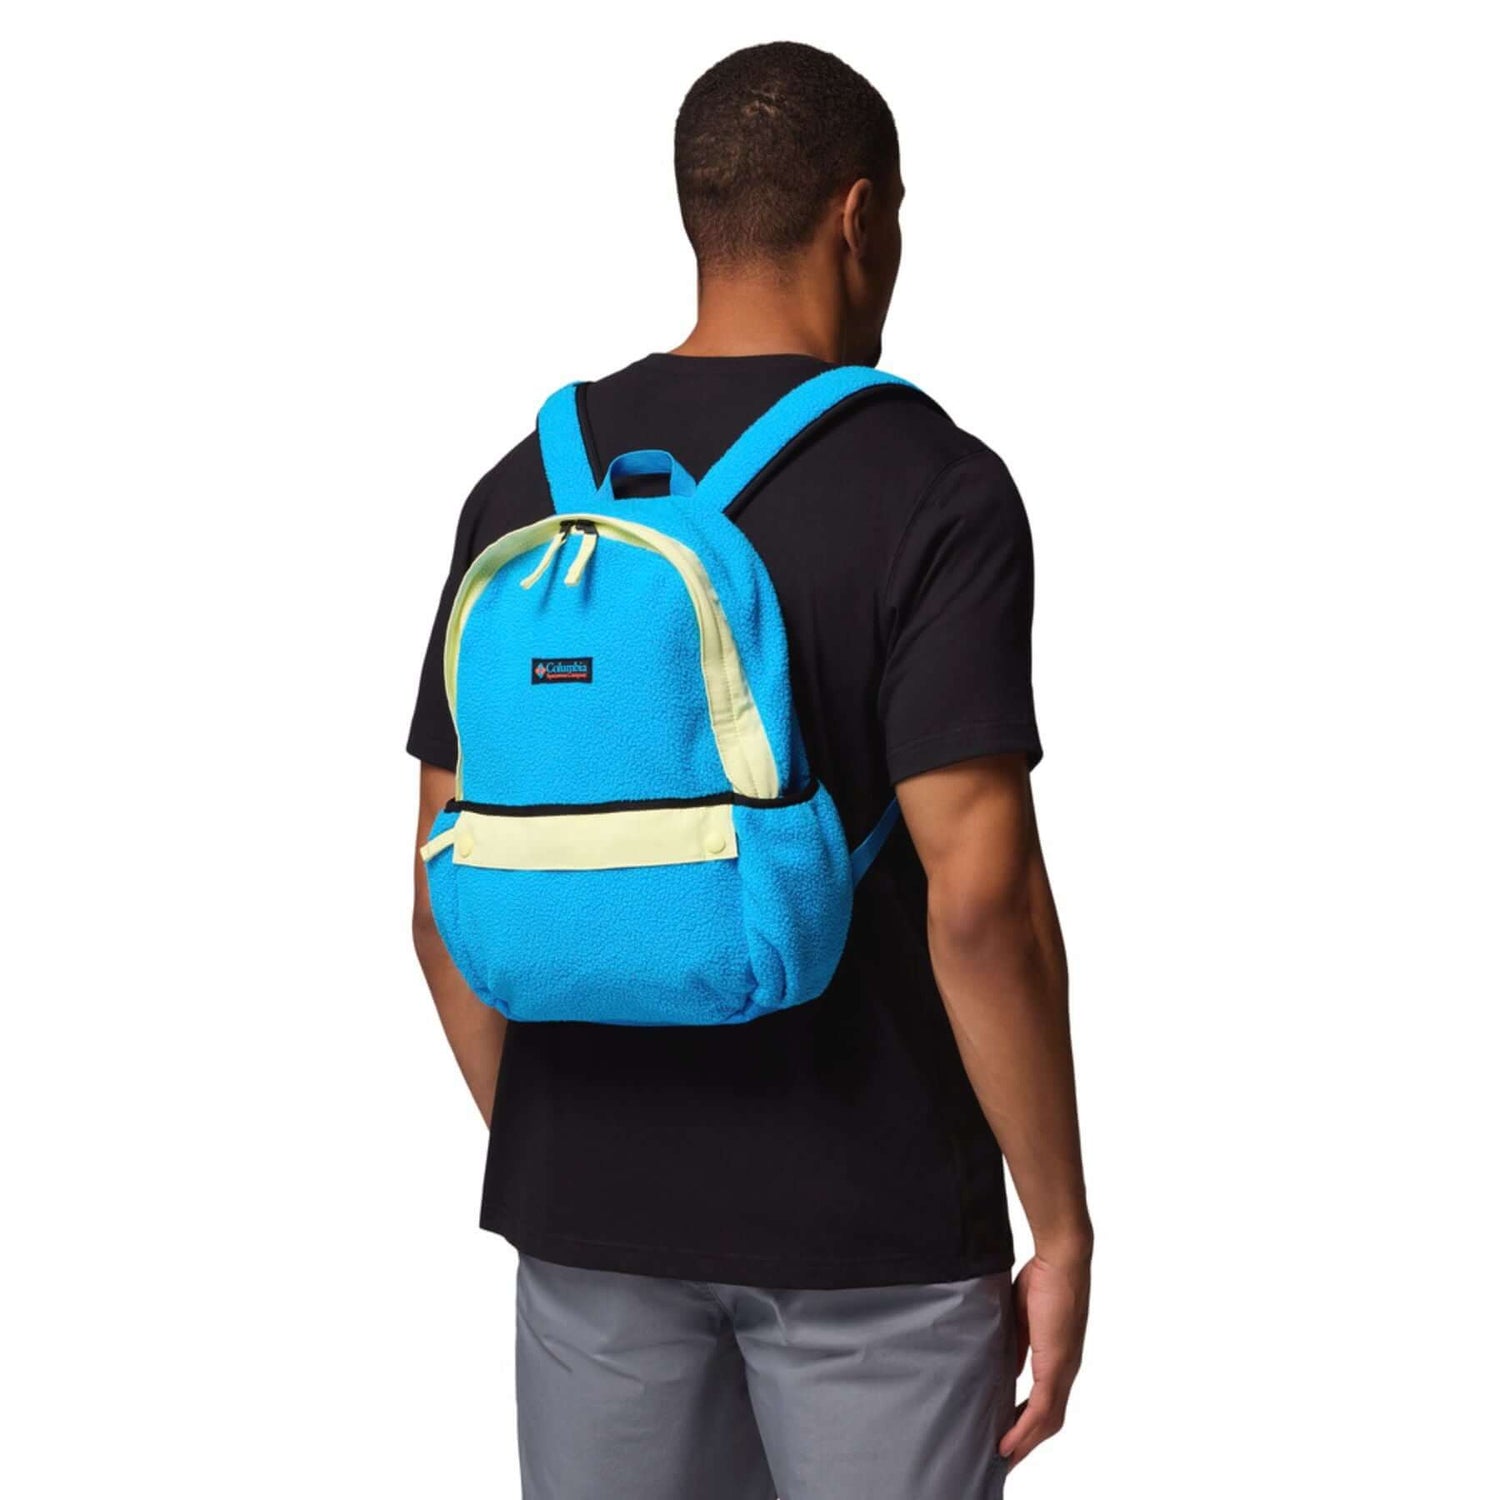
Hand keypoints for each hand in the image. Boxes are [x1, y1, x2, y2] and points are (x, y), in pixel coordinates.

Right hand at [999, 1250, 1090, 1467]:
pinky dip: (1024, 1431)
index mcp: (1057, 1358)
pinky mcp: (1057, 1364)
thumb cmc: (1044, 1278)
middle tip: (1003, 1462)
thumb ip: (1019, 1345)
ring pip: (1048, 1422)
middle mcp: (1065, 1370)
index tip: (1008, 1439)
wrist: (1062, 1259)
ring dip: (1025, 1445)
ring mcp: (1063, 1369)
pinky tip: (1008, 1444)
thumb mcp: (1024, 1318)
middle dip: (1027, 1444)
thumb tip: (1008, 1367)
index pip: (1046, 1403)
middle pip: (1049, 1422)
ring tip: (1002, 1461)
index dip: (1028, 1425)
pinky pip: (1042, 1408)